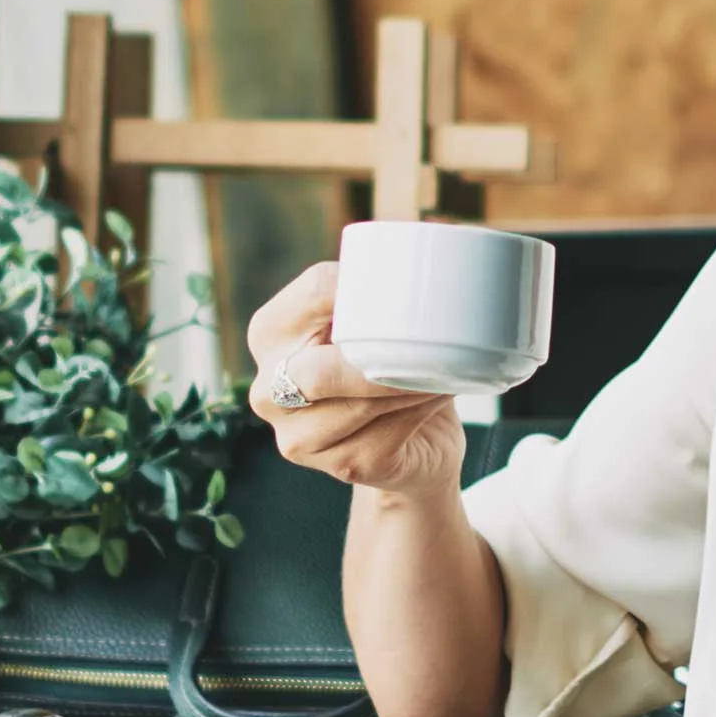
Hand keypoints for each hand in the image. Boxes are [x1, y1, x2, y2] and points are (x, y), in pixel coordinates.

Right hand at [245, 264, 468, 497]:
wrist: (414, 444)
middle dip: (380, 355)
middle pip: (321, 368)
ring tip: (447, 363)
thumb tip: (427, 249)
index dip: (364, 284)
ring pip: (361, 404)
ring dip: (412, 382)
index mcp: (268, 333)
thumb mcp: (368, 324)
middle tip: (430, 339)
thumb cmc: (386, 366)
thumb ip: (374, 290)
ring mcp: (299, 438)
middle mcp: (268, 390)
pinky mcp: (341, 467)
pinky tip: (439, 394)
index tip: (409, 280)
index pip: (315, 292)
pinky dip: (421, 410)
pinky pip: (387, 434)